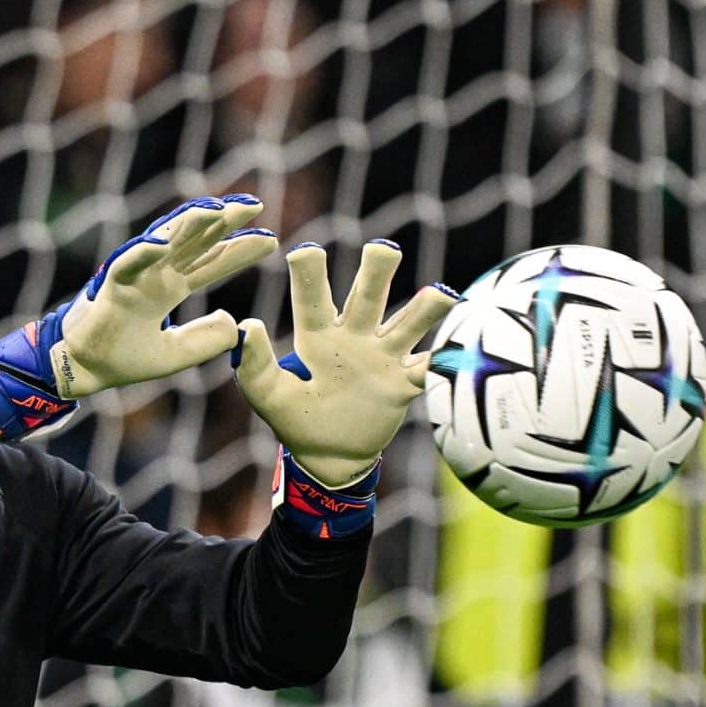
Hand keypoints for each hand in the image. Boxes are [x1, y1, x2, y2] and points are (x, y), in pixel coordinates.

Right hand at [0, 195, 278, 439]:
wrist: (84, 371)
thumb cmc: (122, 358)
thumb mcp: (175, 354)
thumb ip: (204, 340)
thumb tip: (235, 324)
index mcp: (169, 287)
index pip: (210, 262)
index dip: (239, 250)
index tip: (270, 239)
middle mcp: (154, 274)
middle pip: (194, 240)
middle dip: (223, 222)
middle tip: (255, 204)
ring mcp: (133, 275)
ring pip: (164, 239)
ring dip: (189, 223)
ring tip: (218, 209)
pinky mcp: (109, 285)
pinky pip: (126, 262)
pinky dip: (143, 251)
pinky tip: (163, 241)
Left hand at [232, 240, 459, 488]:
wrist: (330, 456)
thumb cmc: (297, 420)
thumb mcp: (269, 397)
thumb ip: (256, 366)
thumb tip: (247, 326)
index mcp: (318, 338)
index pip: (313, 301)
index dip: (309, 276)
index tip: (305, 252)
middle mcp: (355, 338)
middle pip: (368, 297)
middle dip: (376, 272)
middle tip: (383, 250)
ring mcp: (384, 358)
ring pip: (408, 324)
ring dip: (424, 309)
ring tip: (438, 294)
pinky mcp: (405, 384)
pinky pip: (428, 370)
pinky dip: (443, 361)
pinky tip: (457, 350)